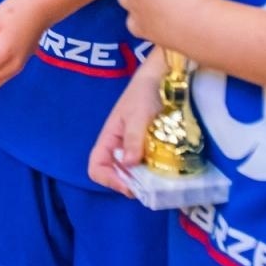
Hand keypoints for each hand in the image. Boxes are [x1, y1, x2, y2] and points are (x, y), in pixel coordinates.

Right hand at [88, 56, 165, 195]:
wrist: (162, 78)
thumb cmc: (144, 93)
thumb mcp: (138, 115)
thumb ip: (133, 138)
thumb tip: (128, 164)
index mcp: (109, 139)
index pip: (97, 167)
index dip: (109, 180)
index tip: (130, 185)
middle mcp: (119, 148)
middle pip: (116, 176)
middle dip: (131, 184)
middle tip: (150, 188)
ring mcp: (136, 149)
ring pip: (134, 174)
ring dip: (146, 181)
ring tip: (161, 182)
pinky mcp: (151, 148)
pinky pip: (149, 167)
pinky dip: (157, 174)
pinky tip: (168, 172)